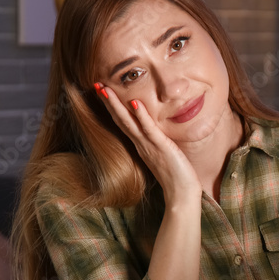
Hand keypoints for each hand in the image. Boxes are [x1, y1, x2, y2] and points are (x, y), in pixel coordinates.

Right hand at [94, 84, 200, 201]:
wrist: (182, 194)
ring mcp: (149, 146)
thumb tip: (156, 134)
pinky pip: (149, 130)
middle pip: (121, 120)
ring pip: (129, 122)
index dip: (113, 107)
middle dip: (109, 102)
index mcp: (141, 145)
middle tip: (96, 85)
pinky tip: (134, 103)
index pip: (124, 123)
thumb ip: (157, 143)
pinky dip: (141, 116)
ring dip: (116, 105)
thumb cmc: (176, 176)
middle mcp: (141, 144)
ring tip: (105, 89)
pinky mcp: (161, 147)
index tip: (104, 92)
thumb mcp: (164, 155)